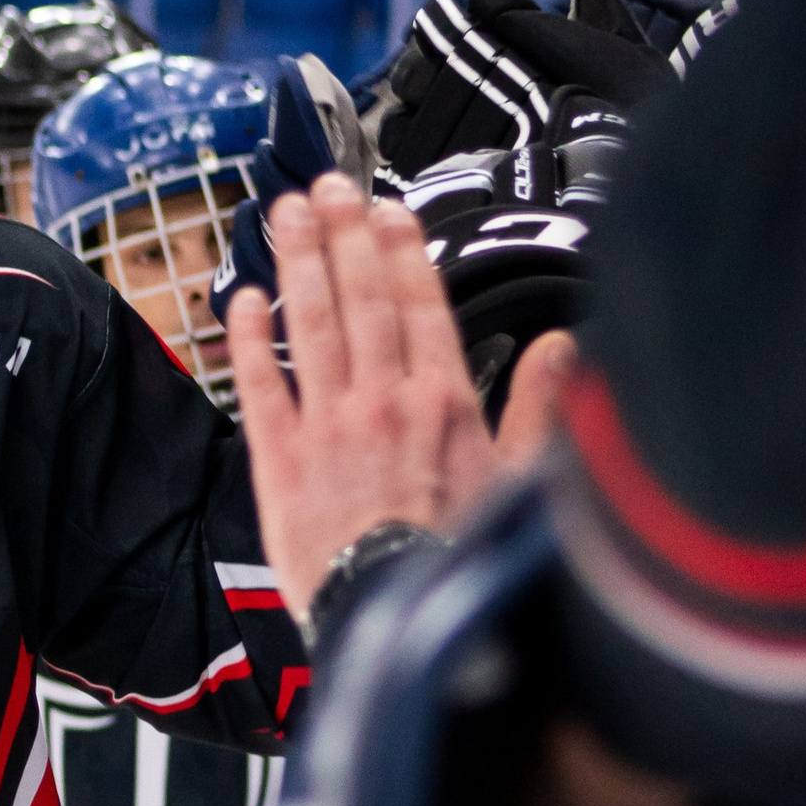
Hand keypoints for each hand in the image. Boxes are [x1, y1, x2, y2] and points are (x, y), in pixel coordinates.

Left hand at [229, 172, 512, 622]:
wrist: (397, 618)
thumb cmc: (461, 562)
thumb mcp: (524, 484)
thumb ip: (539, 408)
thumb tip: (563, 349)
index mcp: (444, 402)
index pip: (421, 305)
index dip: (402, 252)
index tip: (388, 212)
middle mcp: (383, 399)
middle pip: (362, 298)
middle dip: (345, 236)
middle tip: (329, 187)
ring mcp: (328, 423)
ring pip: (311, 323)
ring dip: (299, 262)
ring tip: (287, 213)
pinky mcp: (280, 458)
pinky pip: (260, 382)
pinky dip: (251, 336)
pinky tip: (242, 296)